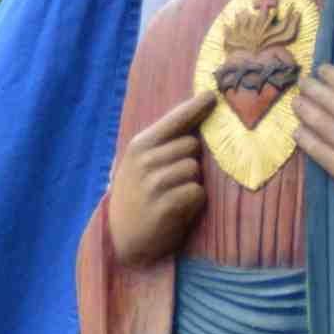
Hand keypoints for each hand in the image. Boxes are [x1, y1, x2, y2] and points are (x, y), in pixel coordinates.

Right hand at [108, 87, 215, 266]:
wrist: (121, 238)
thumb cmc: (136, 196)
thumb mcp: (139, 164)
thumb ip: (162, 144)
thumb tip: (195, 124)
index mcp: (139, 145)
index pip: (174, 120)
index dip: (196, 107)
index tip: (212, 95)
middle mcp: (145, 160)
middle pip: (192, 146)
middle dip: (191, 161)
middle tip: (174, 179)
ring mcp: (154, 183)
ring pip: (195, 169)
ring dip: (192, 183)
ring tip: (173, 195)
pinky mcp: (166, 206)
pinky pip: (197, 193)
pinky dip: (193, 202)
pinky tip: (177, 209)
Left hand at [296, 67, 333, 222]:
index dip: (328, 75)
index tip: (320, 70)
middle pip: (325, 100)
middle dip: (310, 88)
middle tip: (302, 83)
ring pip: (316, 122)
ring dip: (302, 109)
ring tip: (295, 103)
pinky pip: (315, 150)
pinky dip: (303, 138)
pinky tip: (297, 131)